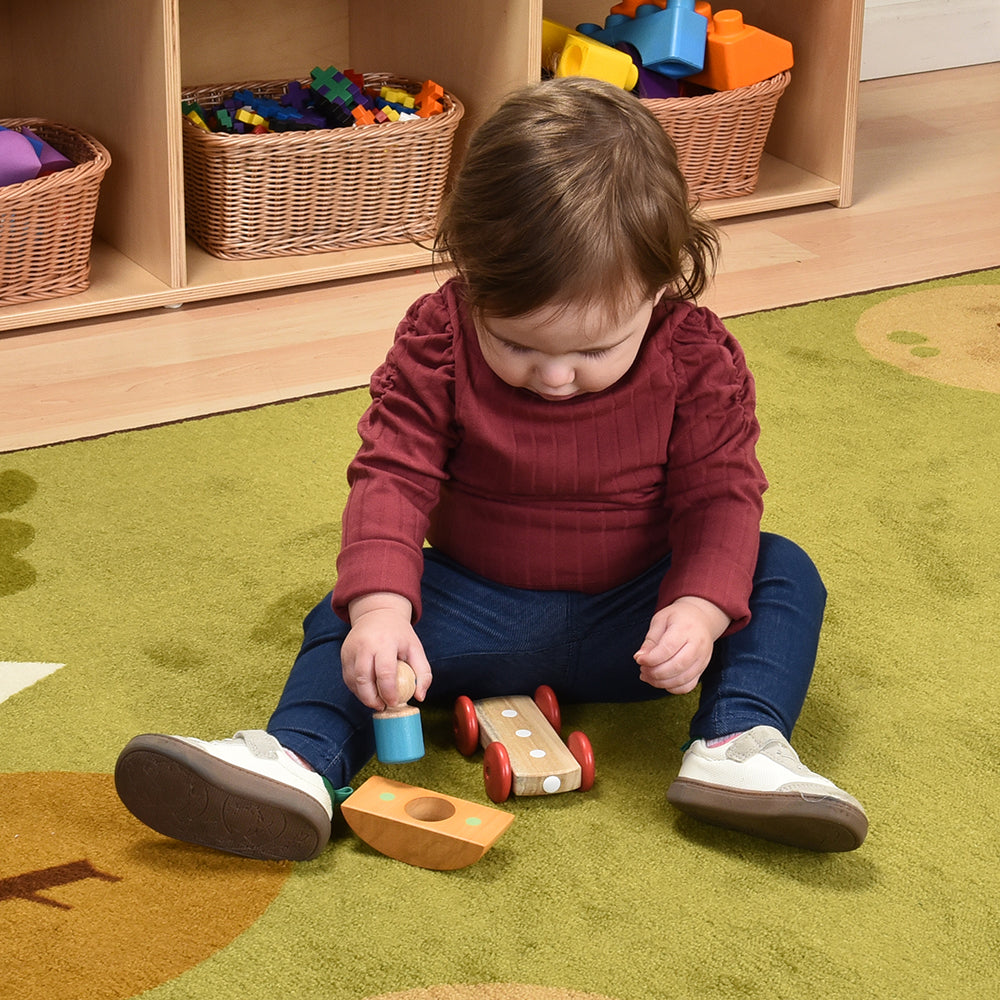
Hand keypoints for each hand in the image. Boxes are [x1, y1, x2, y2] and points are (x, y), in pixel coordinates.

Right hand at [341, 592, 432, 709]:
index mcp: (386, 642)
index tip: (394, 703)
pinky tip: (368, 692)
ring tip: (376, 701)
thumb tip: (420, 696)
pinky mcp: (344, 653)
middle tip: (382, 707)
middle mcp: (365, 645)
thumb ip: (423, 673)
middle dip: (372, 699)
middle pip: (363, 679)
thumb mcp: (416, 649)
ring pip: (353, 680)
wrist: (378, 613)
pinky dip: (357, 689)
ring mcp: (352, 649)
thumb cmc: (400, 635)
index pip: (384, 672)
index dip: (388, 692)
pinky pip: (348, 677)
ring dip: (363, 696)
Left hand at [633, 596, 729, 694]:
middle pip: (677, 666)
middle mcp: (697, 645)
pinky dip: (673, 688)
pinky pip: (689, 686)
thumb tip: (640, 658)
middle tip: (642, 669)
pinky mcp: (702, 669)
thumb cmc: (678, 617)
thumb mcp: (660, 620)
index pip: (668, 648)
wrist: (701, 618)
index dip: (651, 658)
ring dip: (661, 682)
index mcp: (685, 629)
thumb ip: (651, 639)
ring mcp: (702, 659)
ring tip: (648, 676)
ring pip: (683, 679)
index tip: (639, 660)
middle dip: (655, 672)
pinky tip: (661, 681)